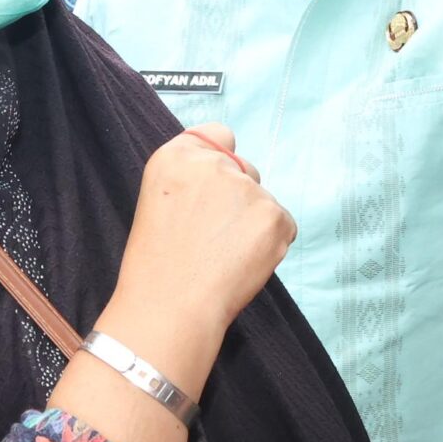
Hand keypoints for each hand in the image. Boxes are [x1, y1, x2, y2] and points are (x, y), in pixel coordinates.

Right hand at [100, 123, 297, 369]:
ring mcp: (248, 188)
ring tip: (222, 257)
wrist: (170, 306)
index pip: (218, 134)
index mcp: (176, 156)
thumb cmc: (158, 265)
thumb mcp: (159, 203)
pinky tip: (242, 263)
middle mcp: (214, 164)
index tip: (214, 188)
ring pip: (264, 202)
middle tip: (213, 237)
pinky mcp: (275, 215)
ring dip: (254, 224)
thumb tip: (234, 176)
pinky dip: (271, 244)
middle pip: (246, 169)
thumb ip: (194, 180)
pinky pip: (284, 225)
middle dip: (239, 197)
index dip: (220, 161)